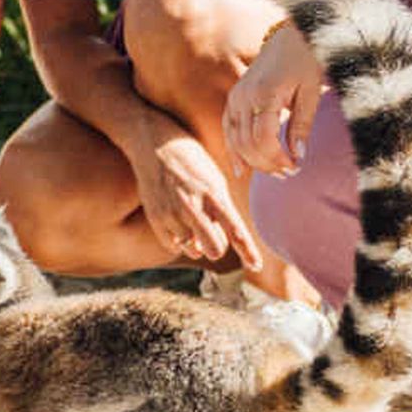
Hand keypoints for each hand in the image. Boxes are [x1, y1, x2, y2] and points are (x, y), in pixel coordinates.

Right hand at [125, 129, 250, 269]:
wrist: (154, 144)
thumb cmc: (192, 163)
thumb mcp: (214, 180)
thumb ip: (220, 212)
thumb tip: (214, 247)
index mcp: (214, 193)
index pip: (236, 229)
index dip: (248, 251)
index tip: (256, 266)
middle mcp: (193, 205)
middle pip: (215, 249)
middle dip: (217, 246)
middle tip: (213, 232)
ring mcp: (172, 213)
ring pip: (194, 249)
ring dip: (196, 240)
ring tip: (190, 215)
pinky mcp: (155, 218)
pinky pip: (173, 246)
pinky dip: (178, 240)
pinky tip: (177, 219)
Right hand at [224, 20, 326, 178]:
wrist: (290, 37)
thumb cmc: (305, 62)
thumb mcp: (311, 92)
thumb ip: (302, 125)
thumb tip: (298, 157)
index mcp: (265, 93)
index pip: (263, 138)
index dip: (278, 158)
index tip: (295, 168)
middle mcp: (244, 96)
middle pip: (248, 143)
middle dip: (268, 163)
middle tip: (289, 173)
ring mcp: (235, 97)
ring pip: (235, 140)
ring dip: (254, 161)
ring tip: (275, 171)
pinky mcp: (233, 99)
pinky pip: (228, 130)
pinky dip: (233, 151)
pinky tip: (241, 170)